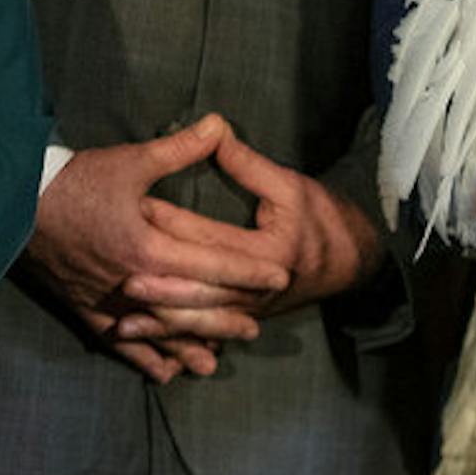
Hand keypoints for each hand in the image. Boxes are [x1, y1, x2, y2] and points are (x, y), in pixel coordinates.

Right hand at [27, 115, 289, 381]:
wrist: (13, 203)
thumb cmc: (75, 180)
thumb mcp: (130, 161)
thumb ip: (180, 148)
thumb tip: (219, 124)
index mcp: (148, 248)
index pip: (212, 265)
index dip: (248, 272)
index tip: (279, 279)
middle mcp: (132, 283)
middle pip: (190, 309)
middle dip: (225, 319)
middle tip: (257, 329)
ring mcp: (107, 301)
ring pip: (157, 333)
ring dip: (187, 345)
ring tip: (215, 361)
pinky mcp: (85, 308)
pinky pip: (119, 342)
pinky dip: (142, 357)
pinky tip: (163, 372)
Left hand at [128, 131, 382, 326]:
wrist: (353, 261)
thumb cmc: (322, 219)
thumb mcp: (290, 186)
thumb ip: (248, 163)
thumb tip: (214, 129)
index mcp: (266, 255)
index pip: (209, 240)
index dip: (172, 224)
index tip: (137, 209)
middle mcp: (256, 292)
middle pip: (200, 291)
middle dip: (160, 287)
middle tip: (121, 279)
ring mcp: (249, 311)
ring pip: (200, 322)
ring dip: (162, 325)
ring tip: (125, 323)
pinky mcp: (243, 319)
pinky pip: (205, 335)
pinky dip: (176, 342)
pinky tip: (148, 345)